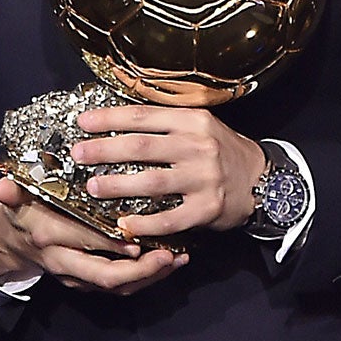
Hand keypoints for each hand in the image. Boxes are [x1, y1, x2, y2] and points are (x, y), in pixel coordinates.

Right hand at [0, 178, 184, 295]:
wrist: (7, 244)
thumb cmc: (19, 212)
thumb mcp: (11, 200)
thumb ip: (10, 192)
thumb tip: (4, 187)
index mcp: (49, 238)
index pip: (82, 241)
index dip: (109, 243)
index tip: (137, 237)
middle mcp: (64, 262)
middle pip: (105, 275)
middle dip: (141, 270)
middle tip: (169, 255)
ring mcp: (77, 277)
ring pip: (117, 286)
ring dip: (150, 277)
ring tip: (178, 259)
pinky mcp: (88, 283)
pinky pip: (119, 286)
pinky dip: (146, 278)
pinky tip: (169, 262)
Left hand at [73, 103, 266, 239]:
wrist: (262, 180)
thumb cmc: (220, 150)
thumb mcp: (199, 126)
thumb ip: (165, 123)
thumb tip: (116, 121)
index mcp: (192, 121)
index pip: (143, 116)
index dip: (109, 118)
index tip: (83, 122)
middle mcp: (198, 146)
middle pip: (142, 147)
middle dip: (104, 150)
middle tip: (78, 154)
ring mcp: (204, 179)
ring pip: (152, 182)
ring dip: (117, 185)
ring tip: (93, 187)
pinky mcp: (207, 208)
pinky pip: (169, 219)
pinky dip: (144, 223)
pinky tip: (124, 224)